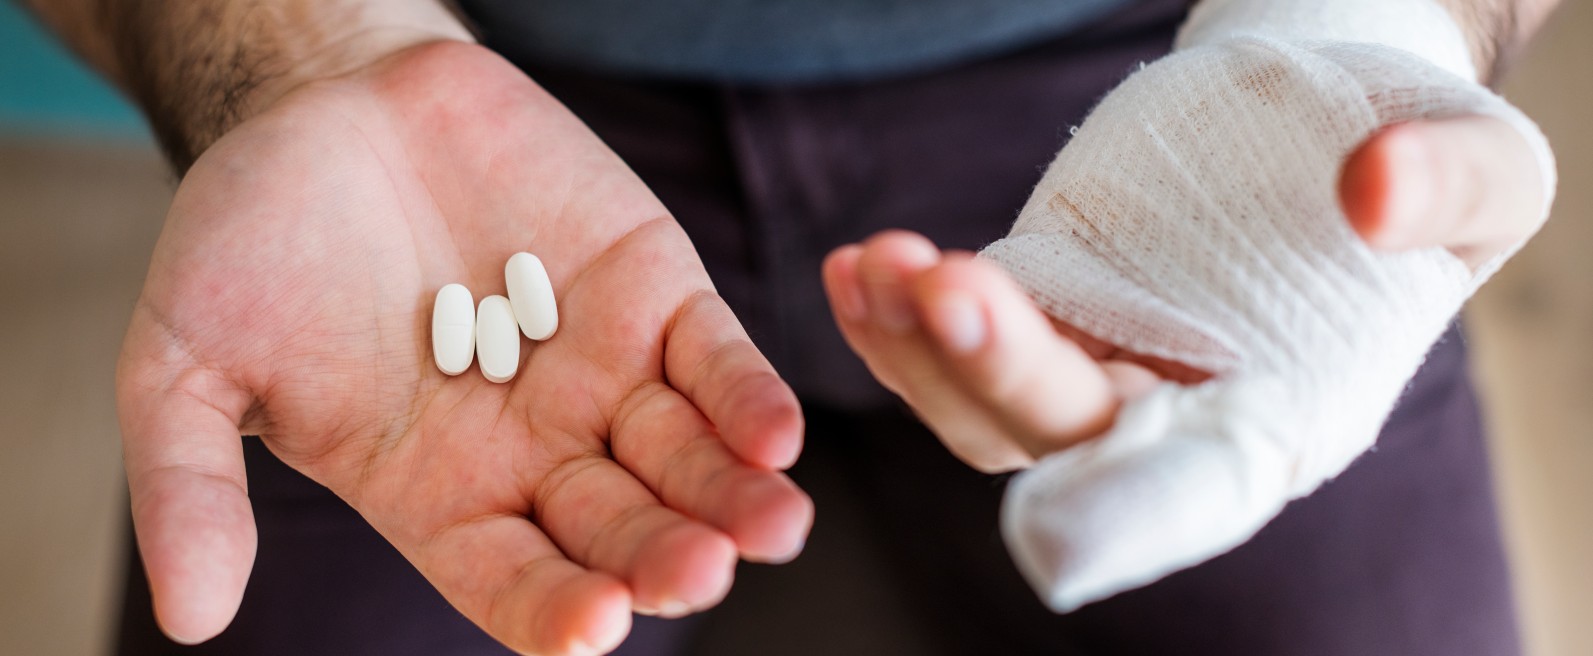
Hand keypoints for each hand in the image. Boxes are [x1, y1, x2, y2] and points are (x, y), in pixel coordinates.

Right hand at [117, 41, 811, 653]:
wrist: (330, 101)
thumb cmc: (251, 239)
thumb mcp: (184, 360)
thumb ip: (191, 483)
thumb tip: (189, 618)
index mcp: (437, 493)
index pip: (508, 577)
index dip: (549, 606)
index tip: (588, 626)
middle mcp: (536, 450)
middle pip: (616, 529)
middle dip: (659, 555)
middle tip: (695, 574)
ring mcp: (605, 375)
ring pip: (686, 458)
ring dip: (731, 496)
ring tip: (772, 525)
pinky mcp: (656, 296)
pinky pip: (716, 360)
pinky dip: (747, 396)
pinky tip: (778, 435)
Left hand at [822, 115, 1545, 473]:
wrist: (1324, 111)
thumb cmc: (1413, 148)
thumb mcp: (1480, 155)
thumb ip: (1452, 179)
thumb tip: (1374, 193)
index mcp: (1287, 421)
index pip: (1201, 489)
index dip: (1125, 518)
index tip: (1043, 543)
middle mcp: (1175, 419)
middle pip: (1062, 431)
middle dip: (997, 367)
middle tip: (943, 282)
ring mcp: (1096, 369)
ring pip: (982, 403)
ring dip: (919, 344)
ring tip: (878, 263)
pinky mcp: (1042, 314)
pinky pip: (949, 348)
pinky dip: (894, 320)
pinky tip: (855, 268)